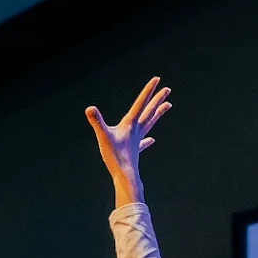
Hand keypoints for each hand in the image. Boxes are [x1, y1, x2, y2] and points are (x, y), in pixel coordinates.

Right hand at [84, 77, 172, 207]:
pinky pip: (143, 143)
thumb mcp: (104, 137)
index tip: (157, 79)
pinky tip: (152, 140)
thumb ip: (97, 122)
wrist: (126, 177)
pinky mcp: (135, 151)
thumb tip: (89, 109)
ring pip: (150, 123)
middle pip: (149, 111)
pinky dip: (147, 140)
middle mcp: (136, 130)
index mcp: (130, 124)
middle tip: (168, 89)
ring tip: (168, 105)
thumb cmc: (115, 157)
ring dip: (157, 113)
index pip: (140, 103)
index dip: (148, 90)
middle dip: (158, 99)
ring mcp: (137, 141)